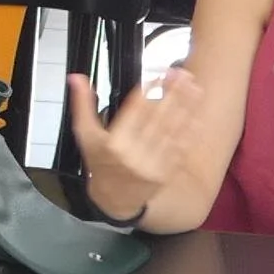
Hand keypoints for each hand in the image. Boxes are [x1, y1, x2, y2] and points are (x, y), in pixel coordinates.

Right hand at [68, 67, 203, 221]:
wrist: (114, 200)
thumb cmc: (100, 163)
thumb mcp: (85, 136)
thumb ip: (82, 105)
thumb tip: (76, 78)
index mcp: (113, 143)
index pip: (135, 110)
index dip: (150, 90)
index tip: (160, 73)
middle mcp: (133, 153)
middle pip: (157, 117)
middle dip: (172, 93)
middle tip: (183, 74)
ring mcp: (151, 164)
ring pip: (172, 130)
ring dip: (186, 107)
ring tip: (195, 86)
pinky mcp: (165, 171)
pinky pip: (180, 147)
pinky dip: (189, 130)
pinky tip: (197, 114)